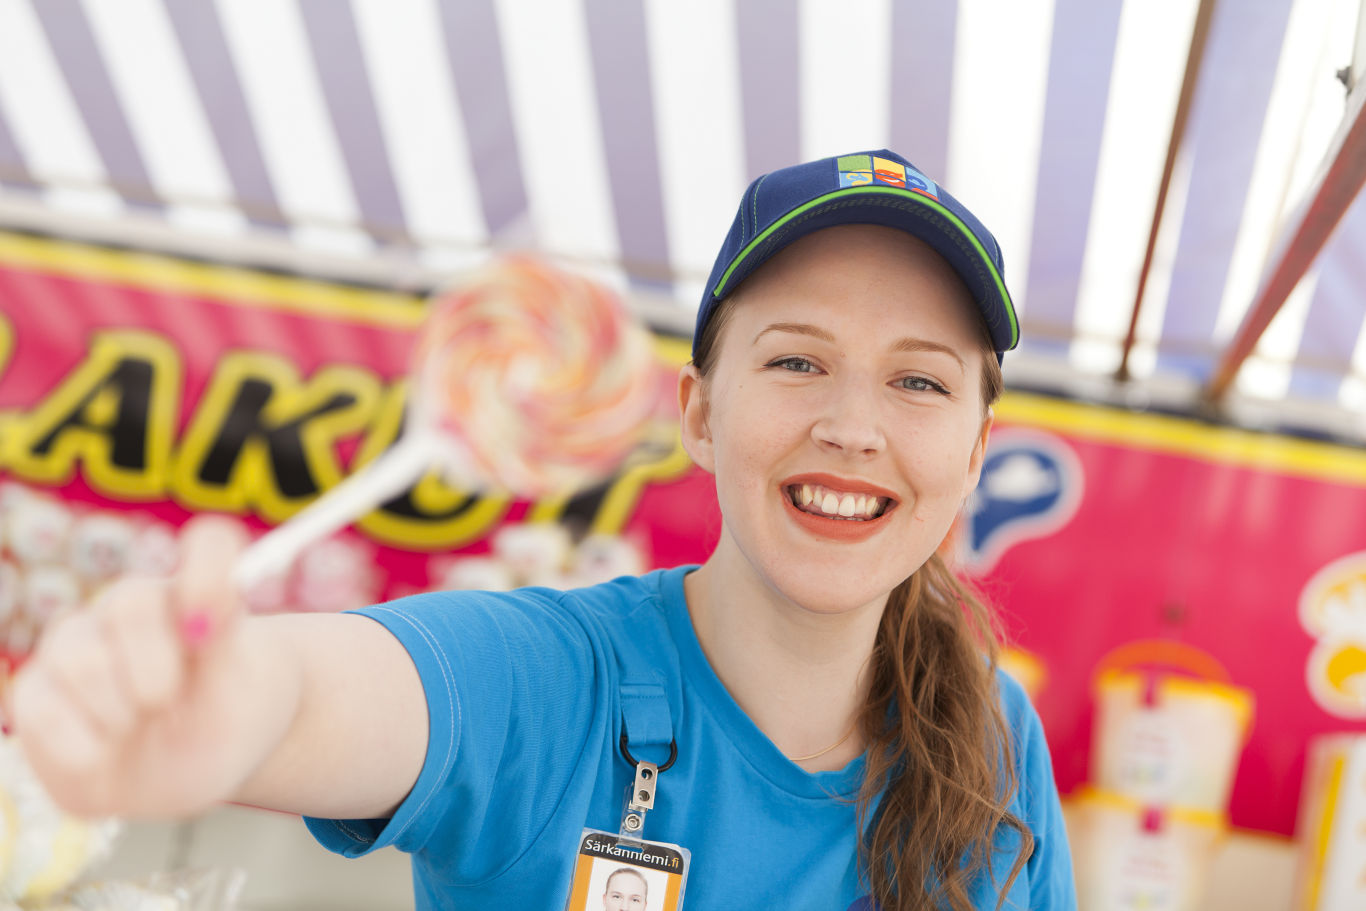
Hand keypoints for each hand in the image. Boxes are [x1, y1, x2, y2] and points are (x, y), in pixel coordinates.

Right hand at [9, 516, 282, 818]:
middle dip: (159, 667)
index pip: (211, 545)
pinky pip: (46, 713)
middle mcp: (130, 608)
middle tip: (170, 702)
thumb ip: (228, 640)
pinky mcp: (36, 693)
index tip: (211, 629)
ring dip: (124, 712)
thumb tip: (218, 596)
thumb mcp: (240, 690)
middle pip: (132, 603)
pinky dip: (86, 748)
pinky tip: (107, 753)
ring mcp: (76, 645)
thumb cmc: (219, 725)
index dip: (211, 570)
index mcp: (194, 595)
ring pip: (84, 662)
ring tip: (143, 727)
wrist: (182, 784)